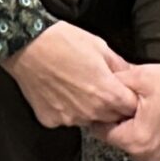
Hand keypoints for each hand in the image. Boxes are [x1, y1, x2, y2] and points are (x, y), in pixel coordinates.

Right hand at [1, 21, 137, 133]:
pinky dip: (65, 109)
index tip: (122, 90)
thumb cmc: (63, 41)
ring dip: (88, 109)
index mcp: (107, 94)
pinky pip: (65, 119)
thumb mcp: (99, 46)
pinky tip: (59, 90)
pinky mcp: (51, 120)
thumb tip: (132, 75)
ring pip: (88, 119)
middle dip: (109, 105)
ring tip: (75, 85)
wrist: (27, 44)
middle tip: (97, 85)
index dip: (128, 98)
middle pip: (111, 118)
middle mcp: (91, 112)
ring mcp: (70, 119)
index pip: (131, 108)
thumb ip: (120, 65)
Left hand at [100, 59, 159, 160]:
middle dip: (118, 122)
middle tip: (125, 102)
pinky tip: (155, 118)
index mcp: (136, 140)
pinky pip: (151, 150)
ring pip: (135, 146)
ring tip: (142, 109)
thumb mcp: (141, 77)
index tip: (103, 103)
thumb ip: (115, 83)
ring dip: (134, 130)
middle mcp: (147, 158)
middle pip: (119, 141)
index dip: (100, 115)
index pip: (102, 132)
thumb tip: (100, 85)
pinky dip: (149, 136)